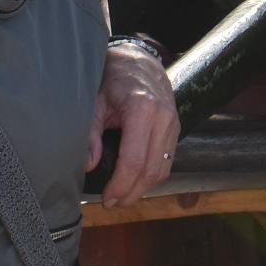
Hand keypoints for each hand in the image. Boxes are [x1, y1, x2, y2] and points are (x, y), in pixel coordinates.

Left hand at [89, 40, 179, 206]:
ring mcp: (173, 124)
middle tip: (112, 203)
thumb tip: (89, 165)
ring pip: (162, 169)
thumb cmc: (113, 80)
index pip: (134, 160)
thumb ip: (91, 133)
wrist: (138, 61)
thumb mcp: (95, 102)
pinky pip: (167, 160)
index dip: (120, 185)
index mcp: (143, 110)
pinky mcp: (176, 129)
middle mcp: (163, 118)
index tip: (107, 198)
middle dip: (131, 192)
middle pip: (151, 170)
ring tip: (122, 196)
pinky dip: (152, 176)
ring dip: (143, 188)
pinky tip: (136, 181)